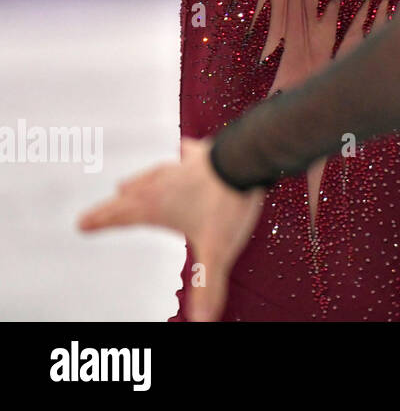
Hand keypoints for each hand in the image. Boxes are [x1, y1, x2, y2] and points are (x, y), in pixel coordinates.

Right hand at [77, 138, 263, 321]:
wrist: (248, 159)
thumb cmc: (227, 203)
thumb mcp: (216, 251)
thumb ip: (208, 285)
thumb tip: (203, 319)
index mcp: (155, 206)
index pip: (119, 216)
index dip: (99, 221)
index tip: (82, 224)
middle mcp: (161, 183)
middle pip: (129, 196)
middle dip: (113, 205)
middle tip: (98, 211)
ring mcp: (180, 165)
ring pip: (151, 174)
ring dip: (138, 182)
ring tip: (127, 185)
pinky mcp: (202, 154)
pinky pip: (182, 153)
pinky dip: (177, 155)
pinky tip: (179, 149)